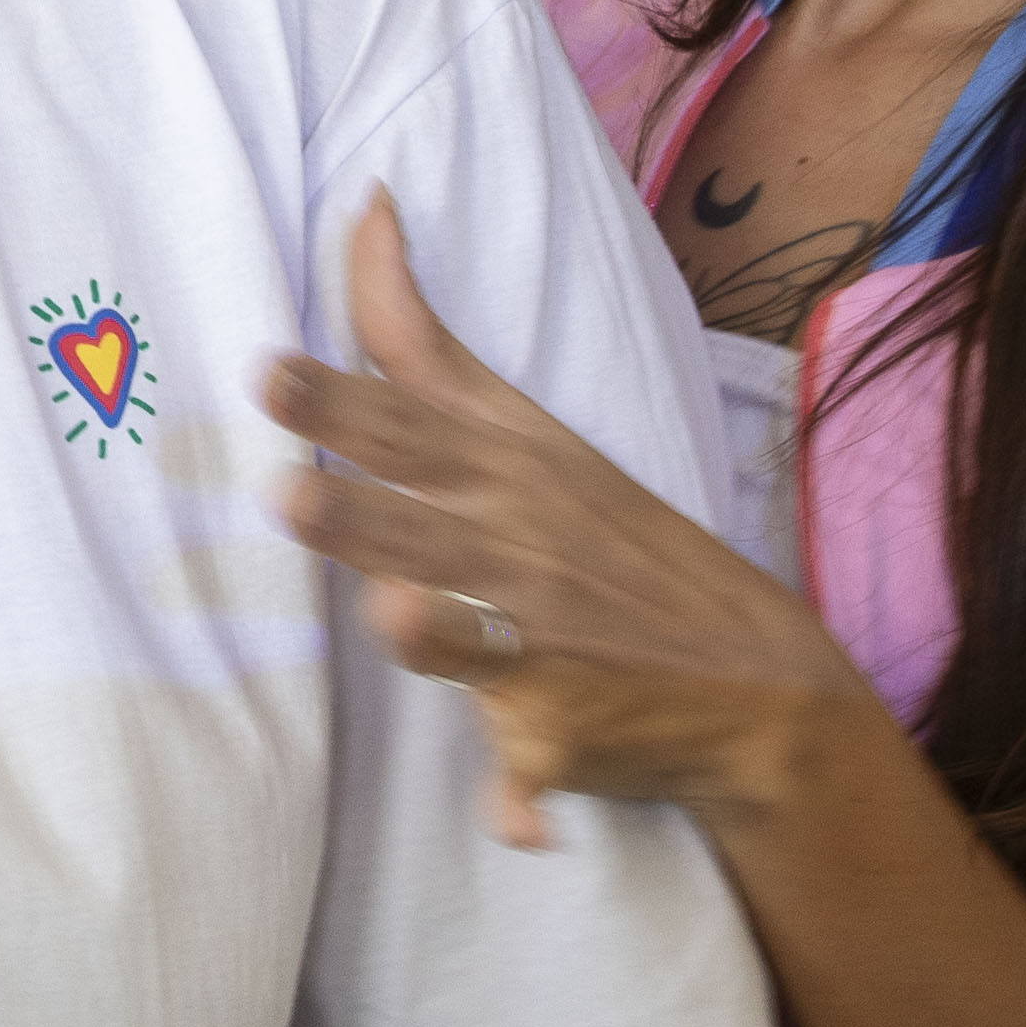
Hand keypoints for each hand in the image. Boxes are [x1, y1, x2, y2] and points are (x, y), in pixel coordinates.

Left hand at [260, 194, 850, 851]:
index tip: (267, 368)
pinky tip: (515, 822)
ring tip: (396, 614)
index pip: (412, 421)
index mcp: (505, 469)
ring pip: (468, 631)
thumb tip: (365, 203)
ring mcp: (543, 638)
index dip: (340, 399)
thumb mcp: (527, 430)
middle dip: (361, 505)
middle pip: (424, 516)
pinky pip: (529, 758)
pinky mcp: (563, 725)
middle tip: (290, 486)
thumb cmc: (607, 539)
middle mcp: (517, 545)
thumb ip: (423, 336)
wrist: (758, 677)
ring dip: (431, 628)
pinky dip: (520, 790)